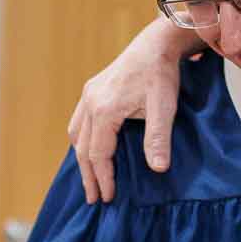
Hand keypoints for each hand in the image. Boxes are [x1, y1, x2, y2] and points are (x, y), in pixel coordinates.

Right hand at [66, 15, 197, 203]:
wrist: (156, 43)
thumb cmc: (161, 74)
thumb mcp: (164, 108)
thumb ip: (158, 138)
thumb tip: (158, 169)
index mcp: (105, 109)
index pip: (98, 153)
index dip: (103, 178)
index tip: (109, 197)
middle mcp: (91, 102)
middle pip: (82, 147)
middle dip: (88, 175)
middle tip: (94, 198)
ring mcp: (89, 94)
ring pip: (76, 134)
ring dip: (82, 158)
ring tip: (90, 178)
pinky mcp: (92, 89)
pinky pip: (79, 121)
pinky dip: (82, 140)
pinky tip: (90, 149)